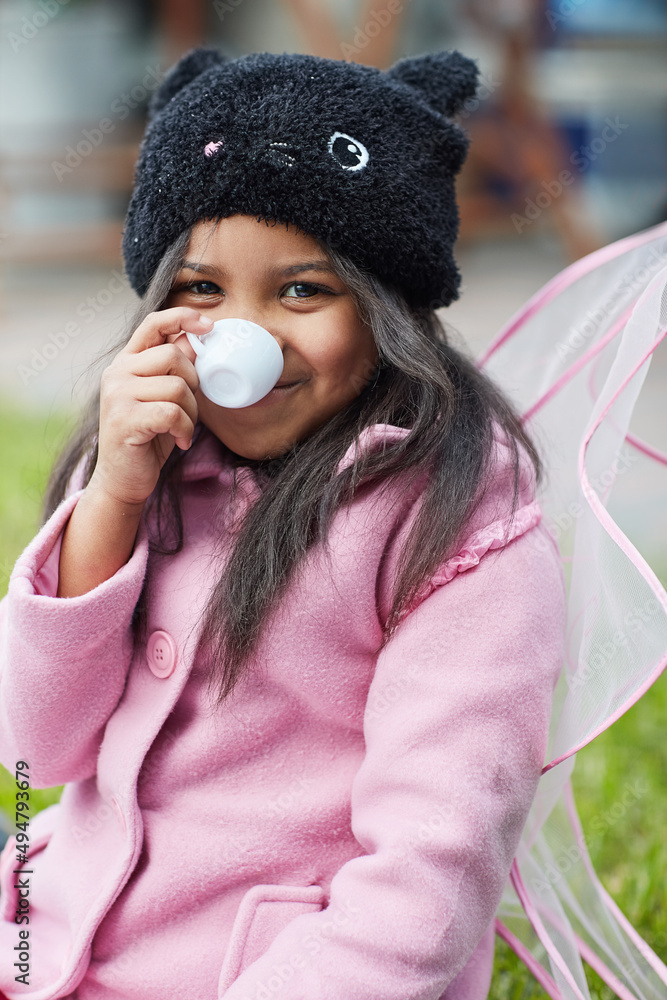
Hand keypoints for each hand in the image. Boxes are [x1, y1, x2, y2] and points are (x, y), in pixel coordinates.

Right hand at [89, 307, 212, 508]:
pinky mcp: (124, 420)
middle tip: (188, 409)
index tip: (208, 325)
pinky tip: (180, 441)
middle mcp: (117, 373)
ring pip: (177, 386)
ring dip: (191, 412)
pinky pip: (172, 412)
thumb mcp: (163, 398)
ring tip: (181, 428)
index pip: (152, 324)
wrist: (123, 479)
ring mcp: (117, 395)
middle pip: (174, 356)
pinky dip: (184, 429)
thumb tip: (196, 340)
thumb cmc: (148, 437)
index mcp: (126, 363)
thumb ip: (174, 369)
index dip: (182, 317)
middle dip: (193, 383)